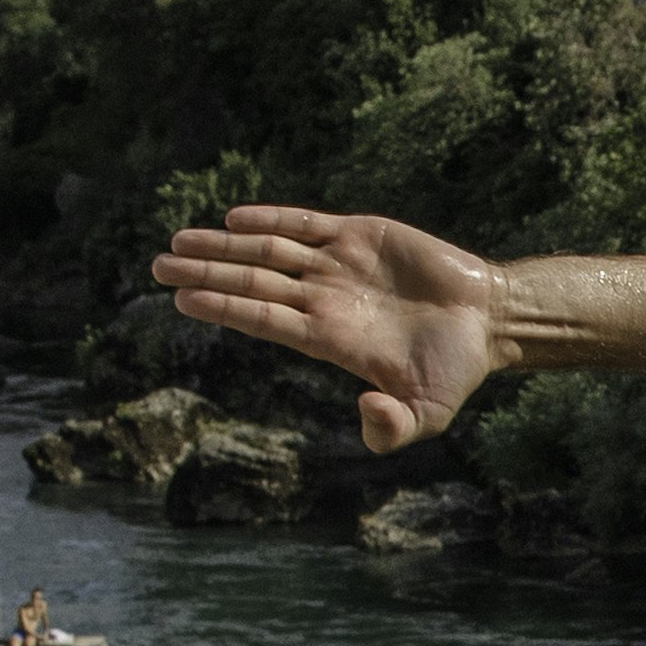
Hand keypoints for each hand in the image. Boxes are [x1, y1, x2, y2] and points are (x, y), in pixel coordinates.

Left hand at [150, 205, 501, 450]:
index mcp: (330, 339)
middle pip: (252, 281)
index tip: (183, 298)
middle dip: (204, 271)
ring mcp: (338, 266)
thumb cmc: (455, 372)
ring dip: (223, 244)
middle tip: (157, 265)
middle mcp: (323, 300)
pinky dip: (272, 219)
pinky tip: (235, 218)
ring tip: (179, 240)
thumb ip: (393, 427)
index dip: (223, 306)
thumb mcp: (429, 413)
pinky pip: (306, 224)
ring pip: (269, 251)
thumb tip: (363, 414)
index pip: (263, 318)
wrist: (489, 322)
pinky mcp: (360, 235)